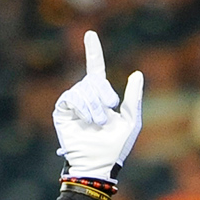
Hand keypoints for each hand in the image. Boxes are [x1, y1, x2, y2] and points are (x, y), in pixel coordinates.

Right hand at [53, 31, 142, 178]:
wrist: (98, 164)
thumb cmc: (116, 148)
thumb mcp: (131, 122)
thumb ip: (134, 99)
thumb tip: (137, 73)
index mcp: (101, 98)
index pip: (96, 70)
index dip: (93, 52)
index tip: (90, 35)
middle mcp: (86, 97)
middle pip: (93, 80)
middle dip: (104, 93)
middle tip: (108, 111)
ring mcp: (73, 104)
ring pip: (83, 88)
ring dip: (94, 106)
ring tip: (98, 123)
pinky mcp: (63, 111)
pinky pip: (72, 96)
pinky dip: (83, 107)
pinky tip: (87, 121)